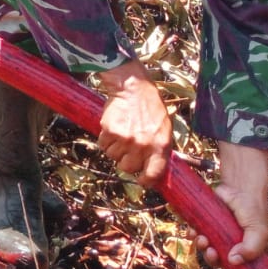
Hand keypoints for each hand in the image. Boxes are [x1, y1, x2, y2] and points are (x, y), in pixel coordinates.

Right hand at [96, 60, 172, 185]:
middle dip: (126, 161)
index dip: (146, 180)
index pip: (153, 173)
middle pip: (127, 167)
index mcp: (160, 146)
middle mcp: (142, 145)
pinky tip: (113, 128)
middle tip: (129, 150)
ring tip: (121, 134)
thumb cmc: (150, 107)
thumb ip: (159, 149)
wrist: (132, 88)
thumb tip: (153, 167)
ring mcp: (125, 139)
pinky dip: (105, 140)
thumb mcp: (164, 129)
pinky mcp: (110, 131)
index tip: (142, 180)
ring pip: (113, 156)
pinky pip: (103, 145)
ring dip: (115, 149)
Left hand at [196, 143, 267, 267]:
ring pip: (207, 250)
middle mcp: (234, 247)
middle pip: (221, 263)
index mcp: (250, 252)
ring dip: (202, 248)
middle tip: (211, 252)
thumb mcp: (259, 231)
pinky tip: (193, 231)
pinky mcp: (206, 225)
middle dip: (213, 260)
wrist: (238, 188)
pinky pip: (197, 235)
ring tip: (202, 239)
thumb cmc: (253, 211)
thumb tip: (233, 261)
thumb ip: (251, 248)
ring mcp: (219, 236)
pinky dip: (193, 236)